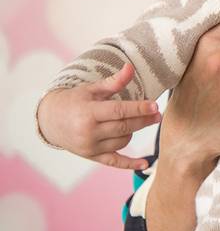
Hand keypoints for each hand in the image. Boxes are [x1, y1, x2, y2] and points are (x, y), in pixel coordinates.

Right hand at [36, 64, 160, 169]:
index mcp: (88, 112)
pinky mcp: (91, 156)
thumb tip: (131, 67)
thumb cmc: (74, 101)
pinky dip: (130, 164)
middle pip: (124, 127)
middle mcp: (88, 132)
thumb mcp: (92, 89)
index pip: (119, 111)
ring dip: (133, 131)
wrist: (50, 121)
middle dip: (143, 120)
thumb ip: (113, 81)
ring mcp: (89, 147)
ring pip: (122, 141)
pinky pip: (114, 161)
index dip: (138, 109)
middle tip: (158, 114)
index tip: (155, 105)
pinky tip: (145, 164)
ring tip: (137, 121)